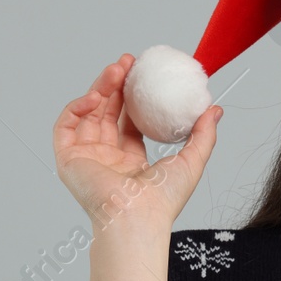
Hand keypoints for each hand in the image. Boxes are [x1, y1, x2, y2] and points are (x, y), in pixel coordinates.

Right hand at [54, 54, 220, 233]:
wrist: (137, 217)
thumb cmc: (162, 201)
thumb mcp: (192, 161)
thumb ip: (203, 135)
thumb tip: (215, 109)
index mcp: (130, 162)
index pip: (128, 122)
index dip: (134, 96)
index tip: (143, 74)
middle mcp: (105, 159)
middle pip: (107, 113)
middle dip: (116, 85)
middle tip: (128, 63)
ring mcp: (85, 158)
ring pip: (88, 114)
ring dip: (99, 88)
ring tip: (116, 69)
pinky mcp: (68, 160)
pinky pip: (65, 126)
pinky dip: (76, 107)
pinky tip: (94, 95)